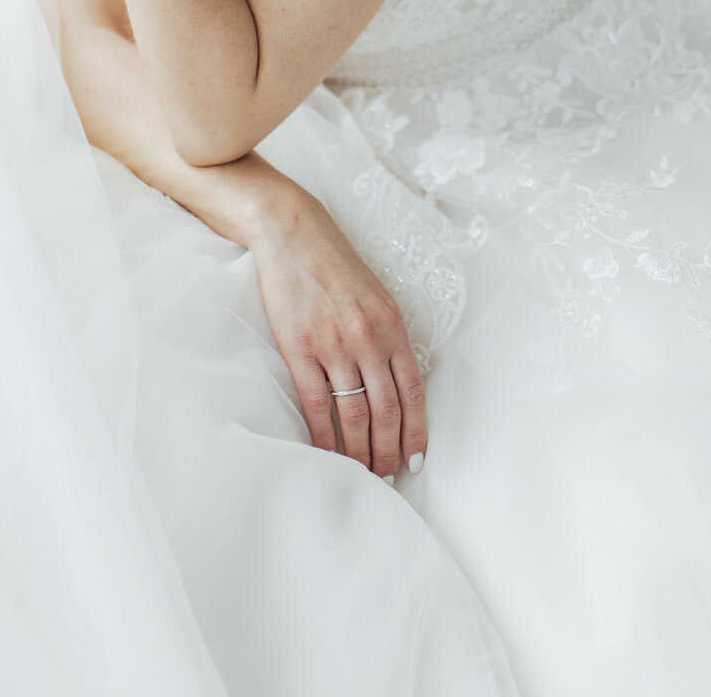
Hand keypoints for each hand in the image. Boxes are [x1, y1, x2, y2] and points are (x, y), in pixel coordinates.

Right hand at [248, 190, 427, 480]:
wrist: (293, 234)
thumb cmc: (335, 264)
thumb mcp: (375, 295)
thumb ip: (388, 336)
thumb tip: (397, 382)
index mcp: (392, 325)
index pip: (413, 391)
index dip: (416, 431)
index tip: (415, 459)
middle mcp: (368, 338)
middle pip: (387, 411)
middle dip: (389, 450)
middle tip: (386, 475)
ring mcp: (334, 345)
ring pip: (355, 414)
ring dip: (360, 451)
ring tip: (361, 472)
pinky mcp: (300, 349)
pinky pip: (318, 405)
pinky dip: (325, 436)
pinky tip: (327, 453)